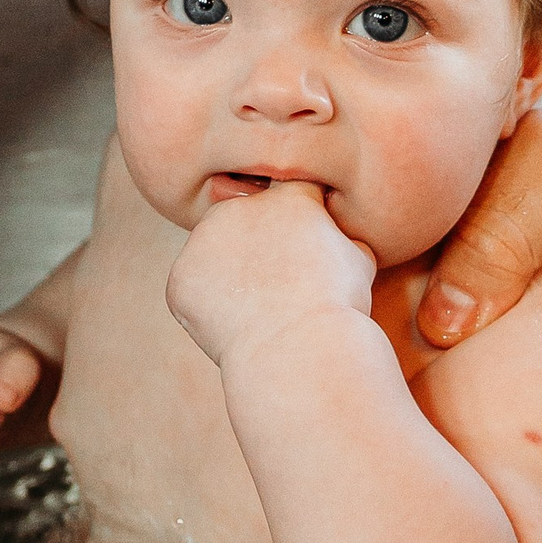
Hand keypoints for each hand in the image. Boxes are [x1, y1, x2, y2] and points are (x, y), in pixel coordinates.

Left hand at [164, 178, 375, 368]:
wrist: (299, 348)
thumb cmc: (337, 307)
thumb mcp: (360, 260)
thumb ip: (340, 236)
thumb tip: (335, 237)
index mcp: (287, 196)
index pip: (289, 194)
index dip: (298, 224)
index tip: (304, 249)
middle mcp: (239, 207)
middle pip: (244, 220)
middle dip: (256, 245)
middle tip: (276, 285)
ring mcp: (203, 241)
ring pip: (214, 253)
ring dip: (228, 274)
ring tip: (258, 309)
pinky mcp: (181, 277)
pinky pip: (193, 289)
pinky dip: (207, 307)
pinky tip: (233, 325)